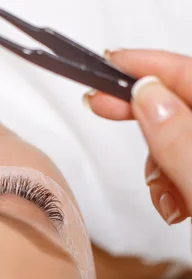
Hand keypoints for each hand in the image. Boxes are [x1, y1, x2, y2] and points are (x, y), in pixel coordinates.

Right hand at [84, 49, 191, 224]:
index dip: (145, 65)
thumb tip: (146, 96)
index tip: (106, 64)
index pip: (187, 74)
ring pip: (173, 141)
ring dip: (158, 169)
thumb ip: (178, 140)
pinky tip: (176, 207)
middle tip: (100, 106)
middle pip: (175, 106)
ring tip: (168, 198)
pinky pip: (180, 167)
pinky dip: (168, 187)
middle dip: (141, 119)